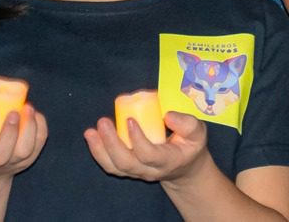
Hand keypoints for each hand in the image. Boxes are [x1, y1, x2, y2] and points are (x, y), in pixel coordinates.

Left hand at [84, 109, 211, 183]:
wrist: (184, 168)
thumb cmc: (190, 146)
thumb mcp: (198, 133)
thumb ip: (187, 124)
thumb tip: (167, 115)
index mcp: (168, 161)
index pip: (148, 155)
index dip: (137, 139)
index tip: (129, 120)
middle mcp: (149, 170)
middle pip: (126, 163)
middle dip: (111, 143)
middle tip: (103, 122)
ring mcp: (137, 172)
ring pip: (114, 167)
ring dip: (99, 150)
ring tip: (90, 132)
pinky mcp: (128, 170)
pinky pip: (110, 166)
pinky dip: (98, 153)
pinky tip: (93, 137)